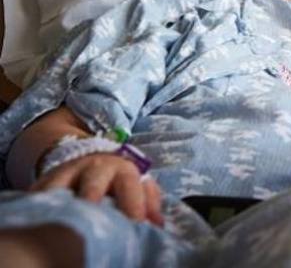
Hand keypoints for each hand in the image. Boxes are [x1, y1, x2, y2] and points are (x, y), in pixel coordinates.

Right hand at [30, 153, 163, 226]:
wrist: (93, 159)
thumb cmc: (119, 181)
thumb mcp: (138, 186)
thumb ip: (149, 203)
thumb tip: (158, 225)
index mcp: (123, 170)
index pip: (130, 186)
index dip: (133, 205)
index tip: (135, 224)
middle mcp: (96, 167)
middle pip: (94, 182)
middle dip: (93, 196)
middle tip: (91, 215)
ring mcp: (68, 172)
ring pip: (60, 187)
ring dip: (61, 202)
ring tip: (62, 220)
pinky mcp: (45, 181)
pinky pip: (39, 194)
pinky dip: (38, 205)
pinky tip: (39, 218)